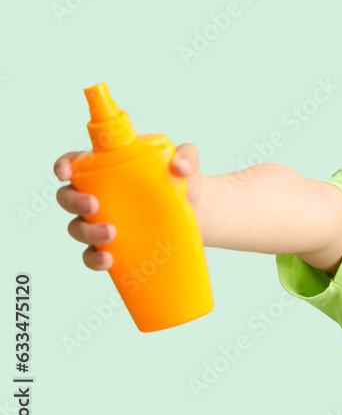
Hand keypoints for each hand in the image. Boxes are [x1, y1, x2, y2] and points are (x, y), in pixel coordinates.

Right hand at [54, 143, 203, 270]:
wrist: (203, 213)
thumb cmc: (186, 181)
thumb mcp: (188, 162)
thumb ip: (187, 155)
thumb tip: (180, 167)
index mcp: (110, 168)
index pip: (77, 163)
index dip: (64, 166)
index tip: (65, 173)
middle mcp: (101, 195)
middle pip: (69, 197)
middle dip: (73, 202)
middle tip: (93, 205)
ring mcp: (105, 221)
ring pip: (78, 228)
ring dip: (87, 232)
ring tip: (110, 234)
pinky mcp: (116, 246)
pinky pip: (93, 255)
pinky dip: (94, 259)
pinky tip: (107, 259)